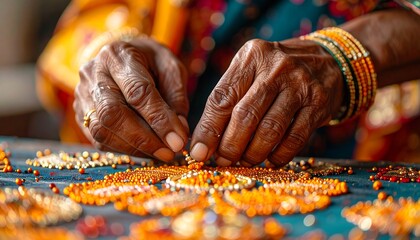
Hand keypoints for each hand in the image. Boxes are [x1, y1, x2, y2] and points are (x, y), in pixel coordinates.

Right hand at [74, 38, 188, 161]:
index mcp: (118, 56)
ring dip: (134, 147)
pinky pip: (98, 139)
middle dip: (144, 138)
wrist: (123, 56)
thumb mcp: (171, 68)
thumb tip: (178, 133)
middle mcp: (94, 74)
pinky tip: (145, 149)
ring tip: (160, 152)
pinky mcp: (80, 115)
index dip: (159, 119)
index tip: (178, 140)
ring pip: (102, 130)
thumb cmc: (151, 61)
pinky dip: (124, 149)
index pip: (137, 91)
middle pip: (112, 113)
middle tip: (169, 152)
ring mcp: (82, 95)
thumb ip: (177, 97)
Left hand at [190, 39, 343, 166]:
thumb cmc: (277, 72)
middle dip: (230, 146)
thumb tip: (205, 141)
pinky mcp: (319, 104)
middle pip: (245, 116)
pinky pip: (294, 139)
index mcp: (251, 57)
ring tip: (245, 161)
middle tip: (223, 160)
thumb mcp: (252, 70)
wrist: (328, 61)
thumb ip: (230, 99)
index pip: (222, 98)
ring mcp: (300, 85)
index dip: (208, 129)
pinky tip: (270, 161)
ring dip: (253, 154)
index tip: (199, 152)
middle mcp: (276, 68)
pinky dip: (279, 156)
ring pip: (270, 130)